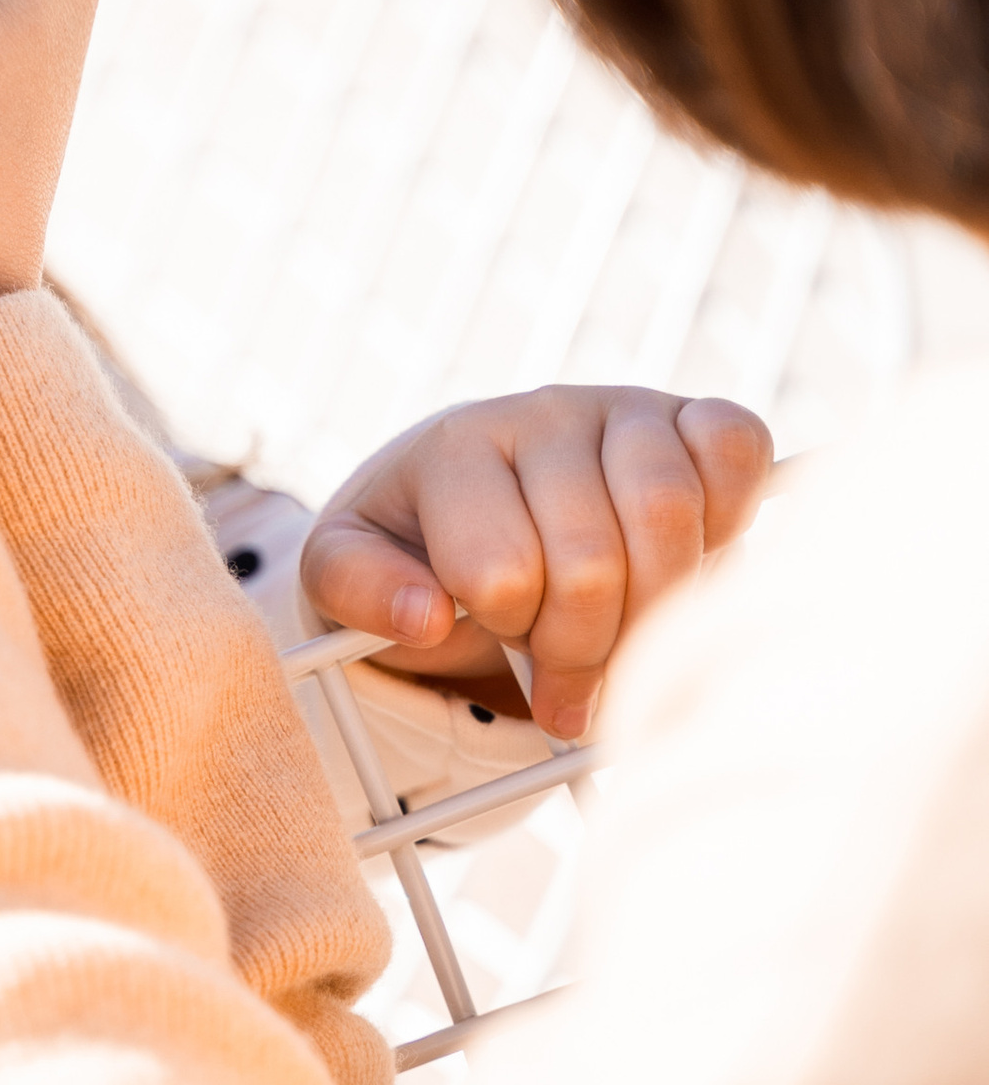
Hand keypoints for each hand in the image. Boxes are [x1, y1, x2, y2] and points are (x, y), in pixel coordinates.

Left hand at [297, 385, 774, 742]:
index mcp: (454, 450)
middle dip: (584, 646)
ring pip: (669, 510)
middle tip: (572, 676)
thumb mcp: (348, 574)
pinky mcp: (690, 417)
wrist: (476, 501)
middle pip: (593, 558)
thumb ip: (358, 592)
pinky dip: (731, 513)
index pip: (502, 573)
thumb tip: (426, 615)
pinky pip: (737, 445)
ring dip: (657, 604)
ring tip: (626, 632)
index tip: (505, 643)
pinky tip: (692, 562)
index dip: (513, 633)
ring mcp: (622, 408)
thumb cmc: (417, 547)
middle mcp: (540, 414)